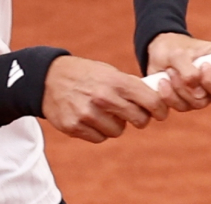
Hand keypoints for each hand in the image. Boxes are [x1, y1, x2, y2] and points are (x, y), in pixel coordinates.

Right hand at [41, 56, 167, 143]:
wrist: (49, 78)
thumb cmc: (85, 74)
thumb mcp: (109, 72)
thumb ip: (130, 86)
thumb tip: (155, 101)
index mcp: (116, 81)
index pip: (150, 101)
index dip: (160, 109)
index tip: (160, 113)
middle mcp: (103, 98)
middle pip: (139, 120)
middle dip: (140, 118)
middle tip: (134, 114)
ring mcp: (88, 114)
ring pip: (118, 131)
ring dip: (115, 124)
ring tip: (105, 112)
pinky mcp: (75, 127)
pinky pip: (99, 138)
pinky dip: (99, 131)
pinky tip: (91, 118)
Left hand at [146, 33, 210, 111]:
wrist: (156, 54)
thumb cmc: (175, 48)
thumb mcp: (180, 52)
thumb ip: (188, 68)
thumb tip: (195, 87)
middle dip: (210, 85)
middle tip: (199, 69)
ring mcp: (204, 94)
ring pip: (199, 103)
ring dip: (181, 87)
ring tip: (171, 70)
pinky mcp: (187, 102)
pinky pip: (182, 108)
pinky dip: (168, 96)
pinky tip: (162, 82)